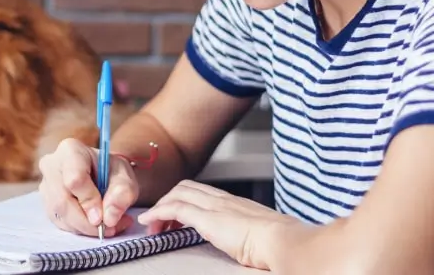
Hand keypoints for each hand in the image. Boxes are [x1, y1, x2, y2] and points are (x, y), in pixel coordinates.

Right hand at [38, 138, 139, 236]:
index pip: (74, 179)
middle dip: (87, 222)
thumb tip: (109, 218)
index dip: (89, 201)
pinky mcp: (46, 203)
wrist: (103, 175)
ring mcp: (45, 185)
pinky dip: (79, 230)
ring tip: (110, 226)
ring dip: (85, 228)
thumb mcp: (125, 177)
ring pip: (60, 215)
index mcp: (70, 150)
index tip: (104, 217)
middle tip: (110, 228)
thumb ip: (122, 194)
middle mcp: (51, 166)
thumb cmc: (112, 172)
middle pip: (63, 201)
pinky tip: (96, 226)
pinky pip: (59, 222)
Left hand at [137, 180, 297, 270]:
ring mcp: (215, 206)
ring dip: (161, 207)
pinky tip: (150, 222)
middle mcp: (224, 200)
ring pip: (178, 193)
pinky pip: (174, 209)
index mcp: (236, 204)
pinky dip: (158, 212)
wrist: (283, 241)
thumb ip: (251, 234)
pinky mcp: (207, 218)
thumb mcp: (261, 235)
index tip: (176, 217)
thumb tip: (251, 245)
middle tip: (161, 222)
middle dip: (169, 200)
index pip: (203, 192)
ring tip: (154, 225)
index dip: (185, 199)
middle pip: (186, 187)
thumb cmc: (279, 243)